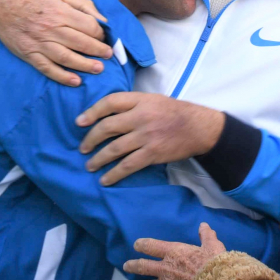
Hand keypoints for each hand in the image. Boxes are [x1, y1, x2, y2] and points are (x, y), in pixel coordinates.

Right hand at [0, 0, 112, 86]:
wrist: (1, 3)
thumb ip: (83, 5)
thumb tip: (103, 20)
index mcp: (61, 11)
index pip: (89, 26)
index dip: (101, 34)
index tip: (105, 38)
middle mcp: (51, 28)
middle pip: (81, 43)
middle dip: (98, 51)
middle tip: (109, 56)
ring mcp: (40, 43)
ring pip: (67, 58)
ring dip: (85, 65)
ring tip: (99, 69)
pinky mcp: (29, 54)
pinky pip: (47, 68)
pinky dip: (62, 76)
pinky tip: (75, 81)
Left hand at [76, 93, 224, 184]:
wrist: (199, 128)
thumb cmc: (175, 112)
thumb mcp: (153, 99)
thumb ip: (132, 104)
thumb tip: (107, 114)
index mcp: (140, 100)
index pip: (110, 102)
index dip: (92, 112)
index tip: (79, 122)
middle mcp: (141, 116)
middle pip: (107, 127)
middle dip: (91, 139)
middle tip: (82, 149)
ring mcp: (146, 136)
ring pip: (114, 148)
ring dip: (98, 159)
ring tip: (90, 166)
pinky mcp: (152, 153)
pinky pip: (127, 165)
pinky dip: (114, 174)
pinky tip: (106, 180)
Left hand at [125, 223, 225, 279]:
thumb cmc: (214, 264)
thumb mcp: (212, 245)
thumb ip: (206, 235)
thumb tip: (204, 226)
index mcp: (173, 252)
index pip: (151, 246)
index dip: (141, 245)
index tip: (136, 245)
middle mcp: (166, 268)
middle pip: (143, 266)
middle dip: (133, 266)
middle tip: (126, 266)